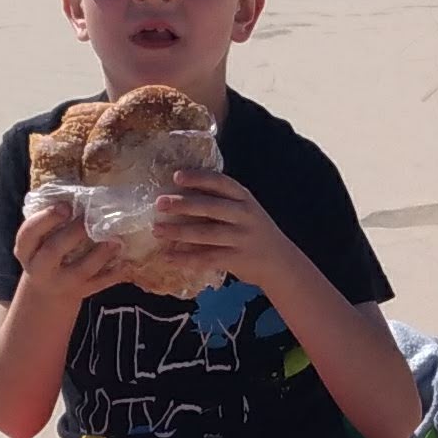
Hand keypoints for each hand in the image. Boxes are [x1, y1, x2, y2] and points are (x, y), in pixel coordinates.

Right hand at [9, 192, 119, 306]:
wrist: (46, 294)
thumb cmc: (44, 255)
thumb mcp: (37, 242)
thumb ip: (49, 223)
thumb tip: (76, 194)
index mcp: (26, 251)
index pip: (28, 234)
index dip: (46, 219)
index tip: (65, 206)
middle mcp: (41, 268)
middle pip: (54, 251)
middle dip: (73, 233)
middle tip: (89, 218)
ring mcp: (62, 283)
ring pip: (81, 270)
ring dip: (100, 254)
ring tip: (115, 240)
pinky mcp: (81, 291)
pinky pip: (99, 284)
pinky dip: (114, 274)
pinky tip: (125, 262)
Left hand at [140, 171, 301, 294]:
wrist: (280, 262)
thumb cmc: (254, 231)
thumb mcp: (245, 209)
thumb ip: (221, 201)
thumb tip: (180, 193)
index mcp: (244, 198)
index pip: (221, 182)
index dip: (198, 178)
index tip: (176, 176)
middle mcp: (244, 215)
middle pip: (210, 207)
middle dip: (183, 205)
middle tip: (159, 203)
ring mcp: (242, 238)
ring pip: (206, 234)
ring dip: (179, 232)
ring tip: (157, 230)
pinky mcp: (237, 259)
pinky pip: (207, 258)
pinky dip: (186, 258)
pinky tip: (167, 257)